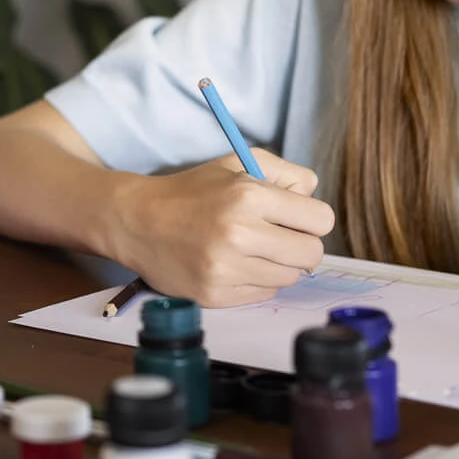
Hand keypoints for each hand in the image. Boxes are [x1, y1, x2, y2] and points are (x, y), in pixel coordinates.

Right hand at [109, 149, 331, 308]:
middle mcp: (239, 234)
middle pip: (312, 254)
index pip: (321, 220)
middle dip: (300, 244)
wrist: (137, 221)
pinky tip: (234, 264)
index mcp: (248, 196)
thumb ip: (286, 173)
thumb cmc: (192, 191)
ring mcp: (226, 269)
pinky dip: (255, 280)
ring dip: (277, 264)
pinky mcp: (215, 295)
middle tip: (277, 237)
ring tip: (251, 249)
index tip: (294, 218)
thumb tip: (313, 197)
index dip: (311, 218)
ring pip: (290, 278)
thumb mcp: (237, 162)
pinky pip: (264, 294)